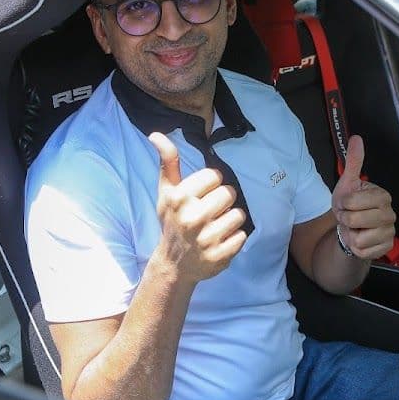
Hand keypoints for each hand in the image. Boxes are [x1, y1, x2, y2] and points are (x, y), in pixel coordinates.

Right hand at [149, 132, 246, 285]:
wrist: (174, 264)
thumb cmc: (172, 221)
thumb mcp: (166, 192)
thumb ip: (168, 162)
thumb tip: (156, 135)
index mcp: (179, 198)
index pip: (215, 175)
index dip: (211, 184)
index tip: (201, 196)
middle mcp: (192, 217)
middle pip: (229, 193)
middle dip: (222, 202)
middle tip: (209, 212)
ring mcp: (207, 238)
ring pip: (239, 214)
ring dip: (230, 220)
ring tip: (215, 227)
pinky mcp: (220, 255)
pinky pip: (242, 236)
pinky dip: (234, 238)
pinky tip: (220, 241)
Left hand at [332, 135, 395, 259]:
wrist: (352, 228)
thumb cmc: (351, 205)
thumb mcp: (348, 183)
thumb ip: (353, 161)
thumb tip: (356, 138)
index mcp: (382, 196)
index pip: (352, 201)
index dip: (343, 204)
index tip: (345, 203)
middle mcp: (390, 214)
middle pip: (354, 219)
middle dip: (345, 219)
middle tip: (349, 216)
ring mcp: (389, 233)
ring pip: (358, 238)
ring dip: (350, 234)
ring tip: (355, 228)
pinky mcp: (385, 249)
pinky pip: (362, 251)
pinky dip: (355, 247)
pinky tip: (360, 240)